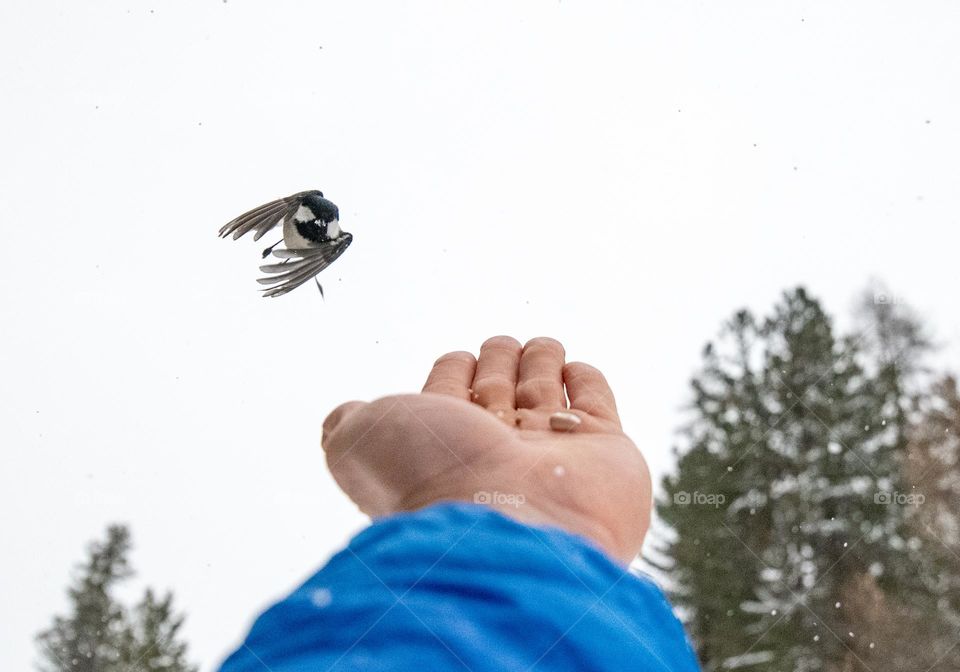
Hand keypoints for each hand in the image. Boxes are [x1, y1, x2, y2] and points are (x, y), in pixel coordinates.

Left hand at [321, 336, 651, 564]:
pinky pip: (596, 403)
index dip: (452, 373)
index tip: (456, 359)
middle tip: (500, 344)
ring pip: (545, 391)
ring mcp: (552, 452)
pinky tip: (576, 368)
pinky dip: (586, 381)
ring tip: (541, 345)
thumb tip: (343, 416)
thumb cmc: (433, 481)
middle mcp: (497, 451)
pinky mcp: (606, 451)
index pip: (451, 395)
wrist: (516, 527)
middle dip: (498, 362)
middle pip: (499, 389)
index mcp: (444, 446)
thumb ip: (348, 425)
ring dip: (541, 361)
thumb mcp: (360, 444)